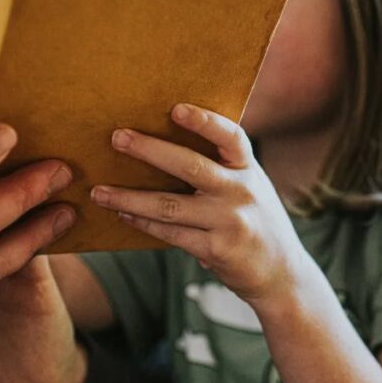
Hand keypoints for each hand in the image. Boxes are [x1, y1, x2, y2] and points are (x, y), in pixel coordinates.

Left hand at [88, 103, 312, 304]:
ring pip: (170, 205)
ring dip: (130, 197)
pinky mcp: (217, 250)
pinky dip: (143, 222)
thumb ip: (223, 168)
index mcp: (249, 169)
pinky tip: (123, 214)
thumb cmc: (255, 221)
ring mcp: (230, 222)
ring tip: (99, 191)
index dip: (205, 121)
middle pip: (191, 166)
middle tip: (117, 137)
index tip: (176, 108)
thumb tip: (167, 142)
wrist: (281, 274)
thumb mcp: (250, 188)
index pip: (231, 137)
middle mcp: (242, 192)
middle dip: (150, 150)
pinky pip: (172, 233)